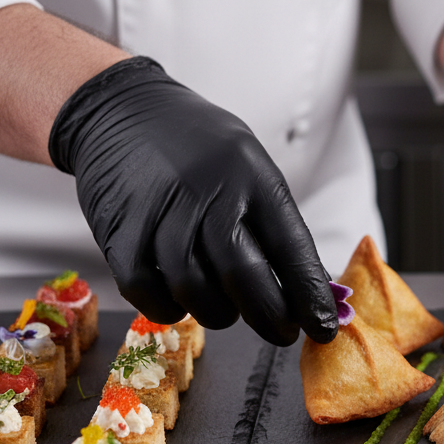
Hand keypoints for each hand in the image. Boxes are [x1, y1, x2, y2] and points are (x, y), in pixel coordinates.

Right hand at [49, 56, 337, 345]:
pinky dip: (169, 309)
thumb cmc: (199, 148)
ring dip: (219, 313)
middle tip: (282, 332)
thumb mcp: (250, 166)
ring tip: (227, 308)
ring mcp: (159, 213)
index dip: (309, 294)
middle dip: (270, 316)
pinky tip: (182, 301)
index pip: (290, 246)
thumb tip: (311, 288)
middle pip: (244, 275)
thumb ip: (275, 222)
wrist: (120, 111)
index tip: (324, 327)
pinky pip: (147, 294)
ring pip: (195, 291)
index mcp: (251, 175)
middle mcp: (207, 193)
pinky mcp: (119, 232)